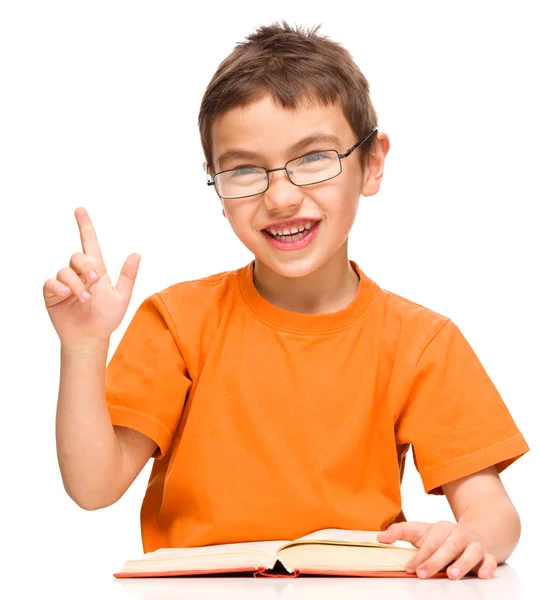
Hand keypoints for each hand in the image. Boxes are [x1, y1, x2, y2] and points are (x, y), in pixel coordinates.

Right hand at [43, 207, 140, 345]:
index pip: (90, 243)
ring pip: (66, 271)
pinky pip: (52, 282)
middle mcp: (79, 274)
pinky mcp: (53, 294)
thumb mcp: (122, 297)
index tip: (80, 210)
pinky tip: (68, 296)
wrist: (91, 337)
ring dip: (77, 284)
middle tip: (96, 281)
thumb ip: (128, 276)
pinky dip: (60, 287)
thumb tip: (137, 254)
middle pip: (78, 256)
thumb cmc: (107, 318)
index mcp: (96, 270)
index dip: (85, 226)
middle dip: (86, 267)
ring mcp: (65, 283)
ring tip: (86, 299)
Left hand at [376, 520, 496, 579]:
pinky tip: (483, 575)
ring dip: (462, 563)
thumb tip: (379, 537)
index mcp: (441, 528)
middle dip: (435, 561)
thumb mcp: (422, 532)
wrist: (478, 531)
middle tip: (423, 574)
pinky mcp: (487, 555)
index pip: (429, 541)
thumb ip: (401, 533)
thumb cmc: (444, 536)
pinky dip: (488, 566)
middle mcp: (458, 534)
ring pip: (470, 551)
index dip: (419, 555)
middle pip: (447, 546)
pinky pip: (490, 560)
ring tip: (452, 575)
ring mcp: (474, 544)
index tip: (409, 568)